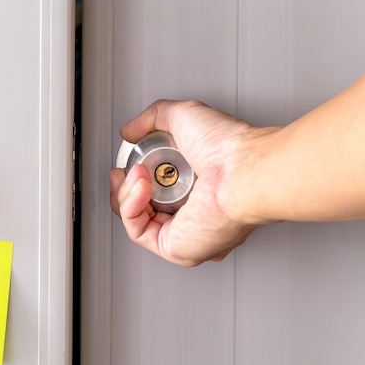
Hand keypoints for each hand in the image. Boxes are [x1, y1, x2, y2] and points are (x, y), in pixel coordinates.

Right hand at [110, 100, 267, 266]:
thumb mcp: (183, 116)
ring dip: (126, 192)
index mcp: (198, 190)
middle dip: (124, 188)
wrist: (240, 170)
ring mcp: (184, 233)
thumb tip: (129, 131)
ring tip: (139, 173)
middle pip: (140, 208)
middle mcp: (192, 215)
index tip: (128, 164)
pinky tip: (141, 187)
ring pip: (135, 220)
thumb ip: (153, 118)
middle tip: (127, 171)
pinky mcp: (175, 248)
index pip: (155, 192)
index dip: (134, 179)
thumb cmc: (228, 148)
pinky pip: (137, 231)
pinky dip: (130, 206)